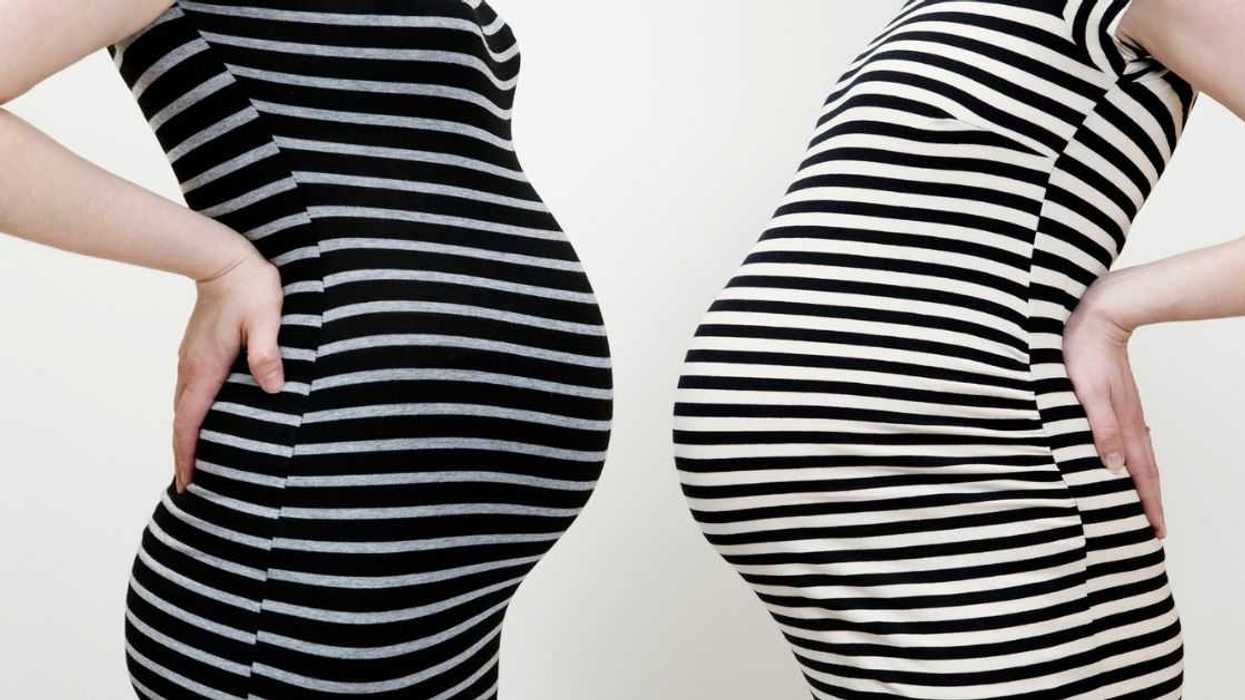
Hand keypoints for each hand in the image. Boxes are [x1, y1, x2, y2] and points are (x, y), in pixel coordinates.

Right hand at [172, 252, 283, 493]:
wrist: (223, 258)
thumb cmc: (250, 288)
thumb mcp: (266, 318)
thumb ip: (267, 352)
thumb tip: (273, 388)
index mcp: (205, 367)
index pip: (190, 421)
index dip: (187, 454)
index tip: (185, 481)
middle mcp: (191, 367)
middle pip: (182, 420)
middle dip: (183, 453)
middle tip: (188, 484)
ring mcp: (190, 359)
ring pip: (183, 407)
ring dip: (185, 435)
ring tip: (193, 461)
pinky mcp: (196, 351)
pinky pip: (190, 392)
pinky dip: (190, 415)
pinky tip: (203, 421)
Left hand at [1063, 273, 1165, 539]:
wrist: (1098, 316)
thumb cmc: (1082, 353)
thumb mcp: (1086, 392)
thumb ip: (1099, 428)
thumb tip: (1113, 467)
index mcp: (1123, 425)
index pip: (1140, 474)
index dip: (1147, 504)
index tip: (1155, 532)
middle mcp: (1129, 422)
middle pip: (1145, 469)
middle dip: (1149, 501)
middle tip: (1154, 530)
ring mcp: (1127, 411)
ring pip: (1139, 455)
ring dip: (1143, 482)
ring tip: (1144, 503)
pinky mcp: (1119, 400)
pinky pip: (1130, 439)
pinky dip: (1133, 459)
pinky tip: (1125, 462)